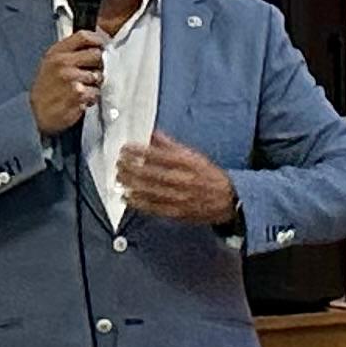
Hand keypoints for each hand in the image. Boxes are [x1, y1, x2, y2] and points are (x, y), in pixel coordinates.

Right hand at [30, 30, 106, 136]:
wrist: (40, 112)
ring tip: (83, 88)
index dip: (97, 40)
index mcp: (56, 52)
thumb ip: (70, 52)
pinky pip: (96, 92)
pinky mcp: (78, 95)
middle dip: (98, 64)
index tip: (101, 46)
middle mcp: (63, 63)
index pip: (83, 37)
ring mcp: (71, 79)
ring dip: (95, 83)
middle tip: (91, 72)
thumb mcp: (51, 63)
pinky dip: (92, 97)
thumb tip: (94, 44)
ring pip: (99, 75)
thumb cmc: (47, 88)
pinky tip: (82, 99)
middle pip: (96, 54)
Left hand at [117, 135, 239, 227]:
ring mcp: (178, 197)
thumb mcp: (193, 155)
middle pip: (150, 174)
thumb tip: (153, 134)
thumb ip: (171, 145)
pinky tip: (127, 197)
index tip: (125, 148)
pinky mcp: (176, 211)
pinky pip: (153, 207)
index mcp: (186, 163)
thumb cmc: (209, 175)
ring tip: (119, 178)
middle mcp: (182, 180)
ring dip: (131, 184)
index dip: (138, 151)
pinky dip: (138, 202)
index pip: (157, 155)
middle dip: (130, 168)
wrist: (227, 199)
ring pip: (149, 191)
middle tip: (119, 164)